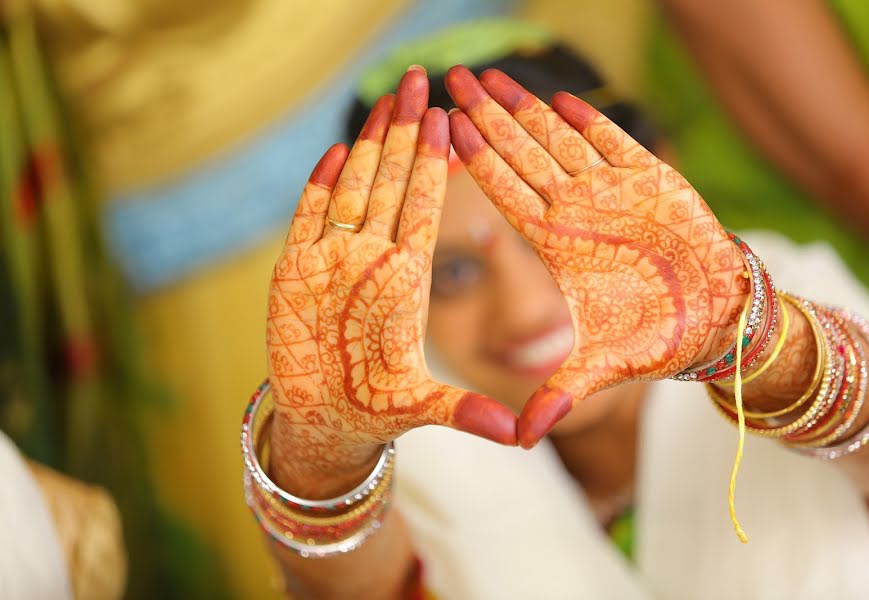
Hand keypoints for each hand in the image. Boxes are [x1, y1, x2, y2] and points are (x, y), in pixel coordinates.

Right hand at [266, 67, 515, 488]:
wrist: (326, 420)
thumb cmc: (375, 410)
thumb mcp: (425, 409)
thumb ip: (466, 414)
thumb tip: (520, 437)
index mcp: (406, 279)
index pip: (423, 209)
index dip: (434, 164)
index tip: (450, 120)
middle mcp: (371, 261)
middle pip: (389, 185)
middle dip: (404, 132)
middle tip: (419, 80)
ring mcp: (332, 263)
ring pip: (351, 191)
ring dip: (366, 145)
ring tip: (384, 101)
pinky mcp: (294, 274)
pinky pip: (306, 221)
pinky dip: (316, 189)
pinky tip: (331, 154)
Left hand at [445, 66, 748, 446]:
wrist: (715, 319)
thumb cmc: (656, 340)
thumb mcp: (604, 367)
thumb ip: (561, 393)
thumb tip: (523, 441)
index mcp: (557, 243)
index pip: (506, 192)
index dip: (475, 160)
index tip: (444, 129)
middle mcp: (577, 211)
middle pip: (522, 155)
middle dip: (488, 117)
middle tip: (452, 78)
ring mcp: (612, 192)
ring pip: (561, 139)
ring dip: (527, 107)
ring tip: (493, 75)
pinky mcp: (653, 180)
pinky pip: (617, 142)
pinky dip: (591, 119)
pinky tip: (561, 95)